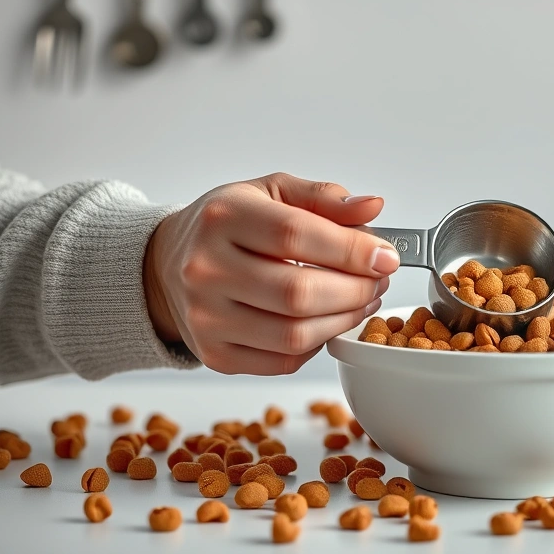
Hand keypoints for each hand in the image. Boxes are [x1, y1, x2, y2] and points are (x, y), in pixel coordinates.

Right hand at [143, 173, 398, 374]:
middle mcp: (206, 269)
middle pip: (299, 293)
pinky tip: (328, 320)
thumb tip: (372, 208)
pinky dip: (318, 343)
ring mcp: (206, 317)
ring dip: (345, 319)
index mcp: (224, 217)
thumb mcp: (272, 192)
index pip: (296, 236)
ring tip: (363, 299)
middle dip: (356, 289)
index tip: (386, 256)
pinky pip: (285, 361)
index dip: (352, 250)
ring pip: (295, 334)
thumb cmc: (229, 225)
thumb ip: (324, 198)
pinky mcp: (215, 355)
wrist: (167, 264)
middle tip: (379, 280)